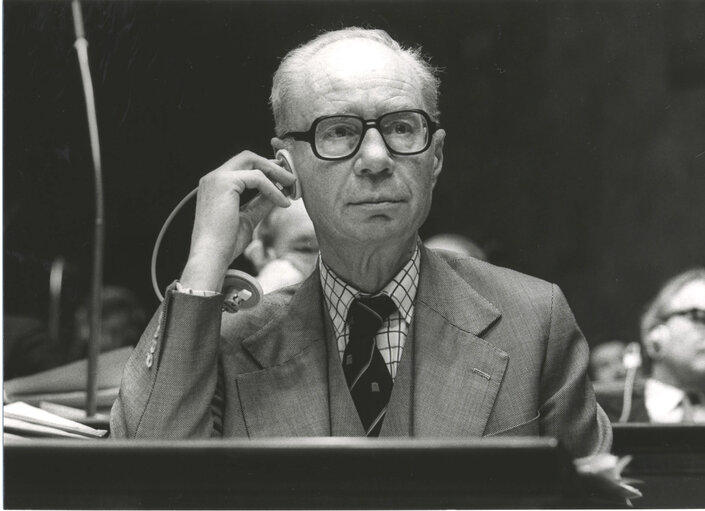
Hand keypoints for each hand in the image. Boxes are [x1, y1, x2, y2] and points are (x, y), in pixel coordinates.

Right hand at [180, 151, 296, 290]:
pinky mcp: (224, 183)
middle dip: (271, 165)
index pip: (242, 166)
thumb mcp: (248, 218)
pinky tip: (283, 202)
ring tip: (292, 185)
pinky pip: (257, 178)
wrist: (211, 257)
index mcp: (215, 185)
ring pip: (253, 162)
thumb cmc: (225, 243)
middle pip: (247, 157)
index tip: (283, 178)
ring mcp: (217, 178)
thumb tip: (278, 193)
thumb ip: (260, 203)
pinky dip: (273, 188)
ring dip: (276, 172)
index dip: (264, 169)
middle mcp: (213, 178)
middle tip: (291, 178)